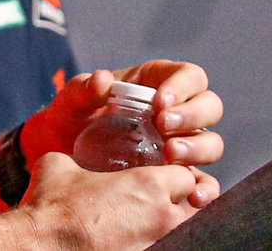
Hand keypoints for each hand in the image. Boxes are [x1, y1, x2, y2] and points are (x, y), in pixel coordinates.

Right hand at [21, 152, 210, 250]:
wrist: (40, 246)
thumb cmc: (50, 207)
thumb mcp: (59, 166)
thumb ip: (76, 158)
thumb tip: (70, 161)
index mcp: (148, 186)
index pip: (187, 176)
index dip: (177, 175)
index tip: (165, 178)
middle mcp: (162, 218)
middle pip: (201, 208)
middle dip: (189, 203)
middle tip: (169, 204)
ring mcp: (157, 245)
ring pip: (189, 232)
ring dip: (176, 226)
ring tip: (153, 224)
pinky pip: (167, 247)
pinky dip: (158, 241)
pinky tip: (137, 238)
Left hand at [26, 62, 223, 181]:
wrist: (61, 154)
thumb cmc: (71, 117)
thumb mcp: (72, 99)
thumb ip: (84, 89)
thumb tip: (103, 79)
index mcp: (156, 83)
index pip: (189, 76)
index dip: (182, 87)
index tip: (160, 104)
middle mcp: (176, 112)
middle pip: (209, 107)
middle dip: (192, 116)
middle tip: (163, 127)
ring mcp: (179, 144)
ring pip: (211, 143)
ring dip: (198, 149)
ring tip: (171, 156)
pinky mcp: (177, 175)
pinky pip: (204, 182)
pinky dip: (205, 188)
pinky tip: (194, 196)